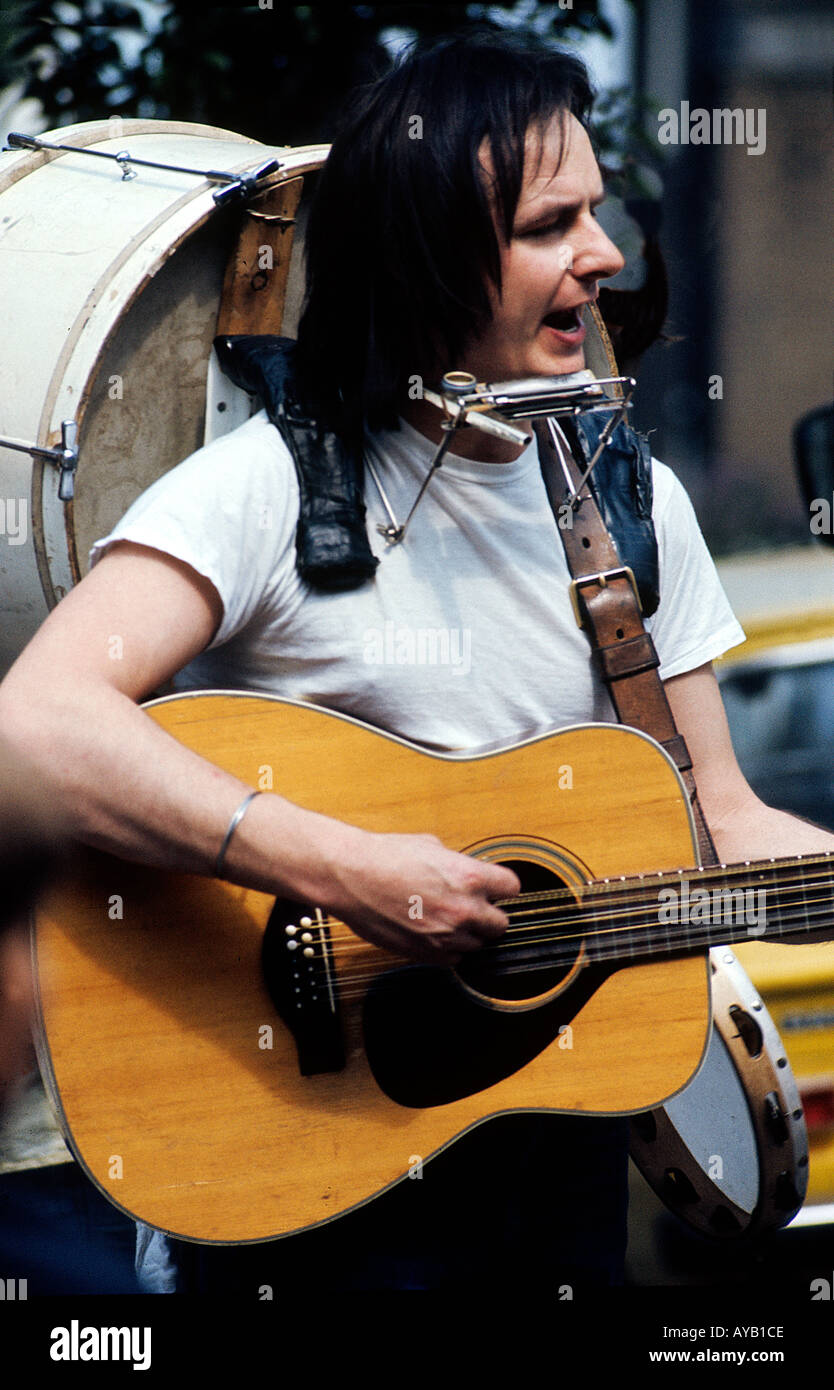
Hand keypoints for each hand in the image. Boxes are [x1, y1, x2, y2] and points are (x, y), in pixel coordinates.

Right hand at [322, 827, 519, 963]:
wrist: (351, 877)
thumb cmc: (385, 855)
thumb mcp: (432, 846)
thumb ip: (458, 864)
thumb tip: (466, 872)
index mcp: (469, 877)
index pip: (512, 888)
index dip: (502, 886)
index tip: (496, 888)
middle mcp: (463, 909)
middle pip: (501, 924)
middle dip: (490, 915)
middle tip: (474, 907)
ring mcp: (445, 935)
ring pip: (477, 945)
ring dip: (468, 934)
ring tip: (447, 918)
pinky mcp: (426, 953)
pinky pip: (453, 960)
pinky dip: (448, 949)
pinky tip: (434, 932)